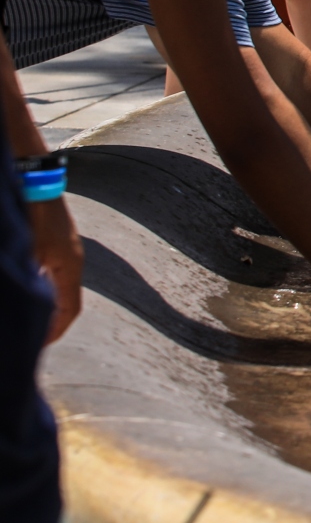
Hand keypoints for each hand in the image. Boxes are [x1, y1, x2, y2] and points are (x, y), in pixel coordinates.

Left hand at [29, 200, 82, 342]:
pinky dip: (45, 288)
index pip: (69, 310)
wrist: (35, 176)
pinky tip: (28, 288)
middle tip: (34, 337)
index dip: (55, 332)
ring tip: (31, 317)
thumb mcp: (26, 251)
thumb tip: (25, 302)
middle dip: (51, 321)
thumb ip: (28, 279)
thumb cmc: (31, 211)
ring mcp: (66, 248)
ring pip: (60, 286)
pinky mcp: (57, 240)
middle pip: (66, 300)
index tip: (39, 346)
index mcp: (70, 266)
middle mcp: (72, 259)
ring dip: (48, 304)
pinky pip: (55, 273)